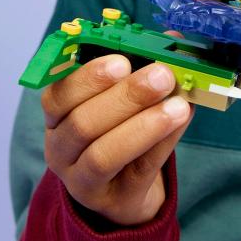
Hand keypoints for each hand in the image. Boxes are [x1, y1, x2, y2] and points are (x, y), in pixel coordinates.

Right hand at [41, 41, 193, 226]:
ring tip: (178, 105)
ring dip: (144, 125)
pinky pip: (138, 170)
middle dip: (126, 96)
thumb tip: (174, 40)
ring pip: (104, 154)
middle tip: (162, 76)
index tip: (122, 60)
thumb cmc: (118, 132)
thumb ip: (142, 68)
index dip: (88, 77)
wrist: (122, 192)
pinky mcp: (115, 200)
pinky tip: (183, 120)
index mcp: (58, 116)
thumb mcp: (122, 100)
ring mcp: (83, 180)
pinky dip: (163, 143)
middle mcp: (61, 149)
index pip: (57, 95)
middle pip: (83, 124)